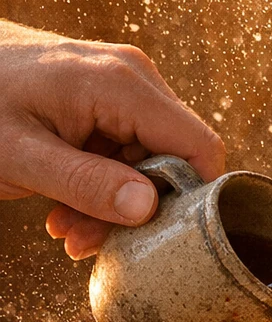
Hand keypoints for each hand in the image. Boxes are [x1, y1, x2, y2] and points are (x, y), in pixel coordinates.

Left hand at [0, 20, 223, 259]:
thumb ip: (86, 183)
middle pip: (172, 161)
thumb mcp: (22, 156)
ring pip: (147, 163)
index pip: (199, 148)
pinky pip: (124, 151)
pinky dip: (100, 184)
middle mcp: (134, 78)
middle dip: (137, 211)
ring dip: (111, 204)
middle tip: (85, 243)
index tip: (157, 240)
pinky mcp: (108, 97)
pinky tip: (64, 205)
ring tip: (64, 228)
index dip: (192, 201)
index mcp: (121, 84)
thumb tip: (148, 208)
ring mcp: (122, 85)